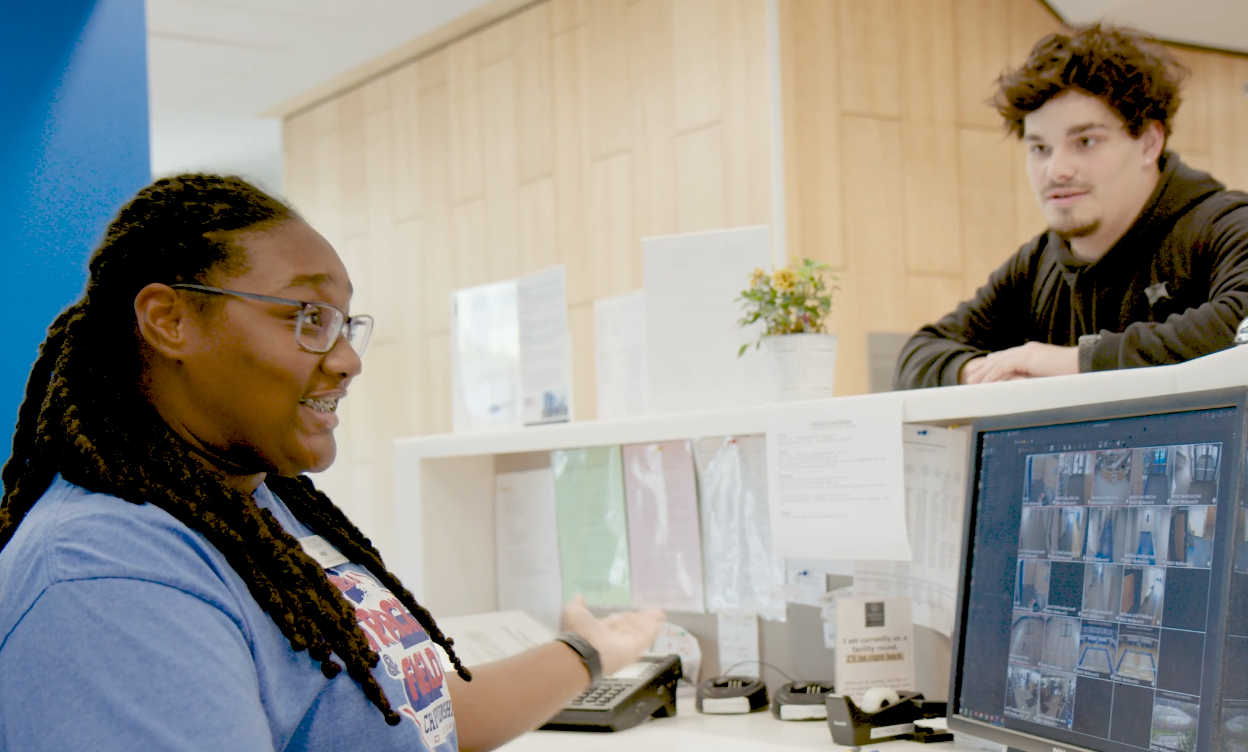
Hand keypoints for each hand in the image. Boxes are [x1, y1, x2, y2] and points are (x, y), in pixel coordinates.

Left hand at [561, 595, 664, 675]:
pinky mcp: (633, 649)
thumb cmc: (577, 632)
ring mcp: (625, 645)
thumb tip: (580, 596)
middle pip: (632, 627)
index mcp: (601, 630)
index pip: (618, 622)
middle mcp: (614, 638)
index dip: (627, 617)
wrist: (581, 652)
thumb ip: (578, 604)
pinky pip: (645, 639)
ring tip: (661, 615)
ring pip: (640, 632)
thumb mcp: (574, 612)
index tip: (635, 612)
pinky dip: (652, 631)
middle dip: (643, 619)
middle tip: (655, 612)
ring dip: (650, 623)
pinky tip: (660, 624)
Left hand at [962, 343, 1078, 383]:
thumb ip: (1034, 378)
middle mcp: (1027, 350)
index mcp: (1033, 353)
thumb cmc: (1072, 373)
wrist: (1084, 364)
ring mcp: (1026, 352)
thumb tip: (1023, 387)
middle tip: (971, 379)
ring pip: (998, 363)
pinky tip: (984, 384)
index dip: (993, 365)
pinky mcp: (1026, 357)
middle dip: (983, 369)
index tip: (983, 374)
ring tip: (973, 384)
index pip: (1008, 358)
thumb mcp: (1048, 376)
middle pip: (999, 359)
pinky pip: (1003, 367)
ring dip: (984, 374)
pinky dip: (992, 376)